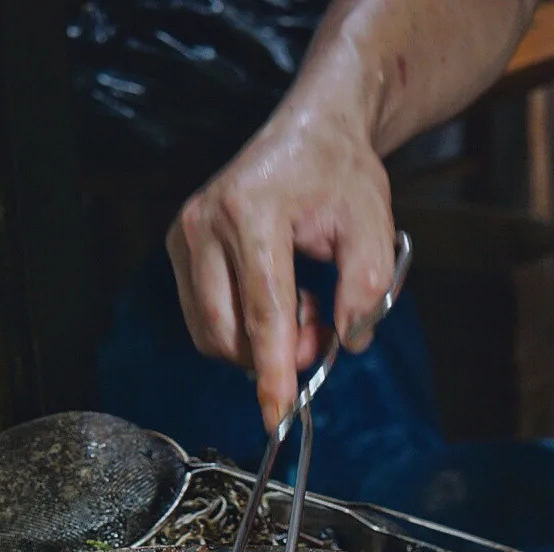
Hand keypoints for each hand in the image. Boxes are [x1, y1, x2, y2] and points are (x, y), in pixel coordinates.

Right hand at [167, 103, 395, 428]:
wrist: (311, 132)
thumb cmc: (341, 175)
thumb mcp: (373, 228)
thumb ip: (365, 289)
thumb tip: (348, 342)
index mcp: (253, 213)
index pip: (263, 312)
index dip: (272, 371)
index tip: (277, 417)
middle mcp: (206, 223)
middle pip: (227, 332)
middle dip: (273, 357)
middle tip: (321, 334)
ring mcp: (186, 234)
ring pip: (211, 333)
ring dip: (259, 344)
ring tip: (303, 308)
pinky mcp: (180, 246)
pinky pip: (205, 318)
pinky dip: (242, 329)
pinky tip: (276, 300)